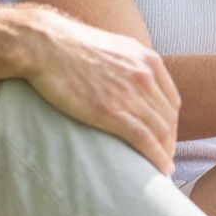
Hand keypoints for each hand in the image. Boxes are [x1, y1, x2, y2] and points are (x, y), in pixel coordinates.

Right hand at [20, 9, 180, 173]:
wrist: (45, 44)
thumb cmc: (68, 45)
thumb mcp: (110, 46)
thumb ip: (125, 62)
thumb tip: (123, 79)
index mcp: (146, 59)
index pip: (171, 100)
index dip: (170, 123)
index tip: (164, 138)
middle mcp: (144, 76)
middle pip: (168, 117)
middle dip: (169, 141)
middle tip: (163, 157)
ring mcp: (130, 94)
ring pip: (161, 131)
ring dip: (165, 153)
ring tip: (161, 169)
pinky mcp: (111, 111)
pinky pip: (145, 139)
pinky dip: (157, 157)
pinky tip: (160, 170)